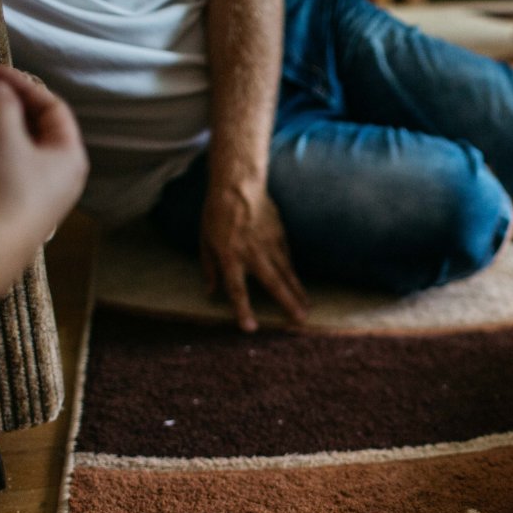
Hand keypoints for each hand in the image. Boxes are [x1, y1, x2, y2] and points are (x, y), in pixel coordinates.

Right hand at [0, 67, 86, 247]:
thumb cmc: (9, 188)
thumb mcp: (5, 137)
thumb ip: (3, 104)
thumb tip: (3, 87)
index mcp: (70, 154)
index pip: (52, 107)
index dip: (22, 85)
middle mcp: (59, 172)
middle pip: (28, 127)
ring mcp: (37, 189)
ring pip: (7, 148)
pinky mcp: (12, 203)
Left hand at [200, 183, 307, 330]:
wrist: (237, 184)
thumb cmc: (216, 213)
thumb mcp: (205, 241)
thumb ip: (209, 268)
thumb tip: (210, 292)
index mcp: (230, 256)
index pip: (237, 289)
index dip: (243, 310)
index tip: (250, 328)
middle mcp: (252, 253)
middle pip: (273, 283)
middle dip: (287, 302)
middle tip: (300, 320)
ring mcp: (269, 243)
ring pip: (286, 272)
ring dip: (297, 291)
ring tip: (307, 307)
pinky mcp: (279, 235)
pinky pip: (287, 258)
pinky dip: (293, 273)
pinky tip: (298, 285)